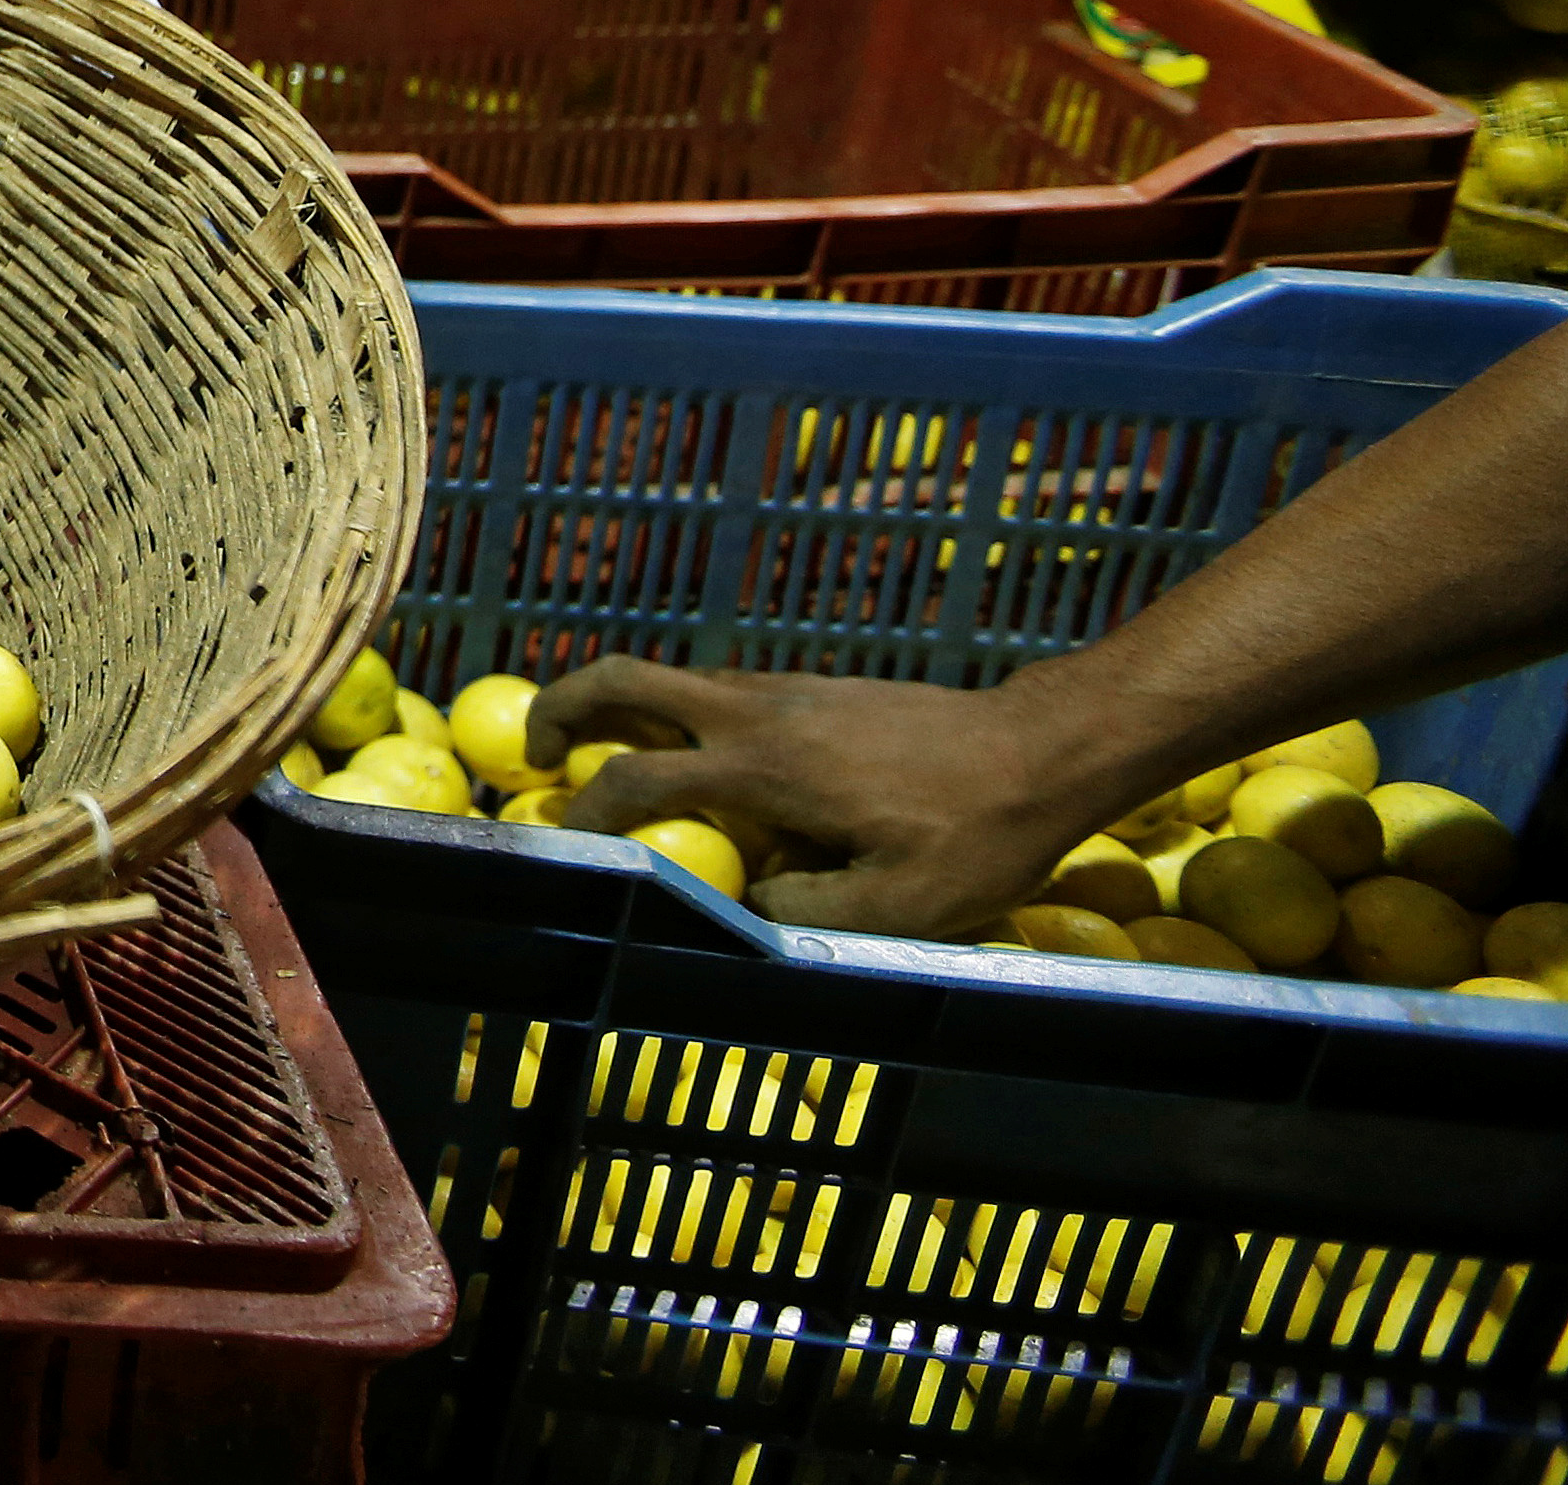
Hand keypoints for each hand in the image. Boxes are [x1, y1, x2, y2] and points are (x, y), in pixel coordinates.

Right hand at [526, 658, 1099, 937]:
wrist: (1046, 749)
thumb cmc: (977, 835)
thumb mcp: (897, 904)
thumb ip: (802, 907)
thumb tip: (745, 902)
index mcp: (763, 766)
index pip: (635, 776)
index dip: (586, 811)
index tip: (568, 841)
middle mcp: (758, 712)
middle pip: (623, 678)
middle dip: (561, 705)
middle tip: (539, 750)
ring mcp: (787, 689)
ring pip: (672, 677)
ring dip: (623, 709)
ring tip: (617, 764)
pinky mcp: (816, 688)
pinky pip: (721, 691)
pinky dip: (685, 718)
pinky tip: (720, 772)